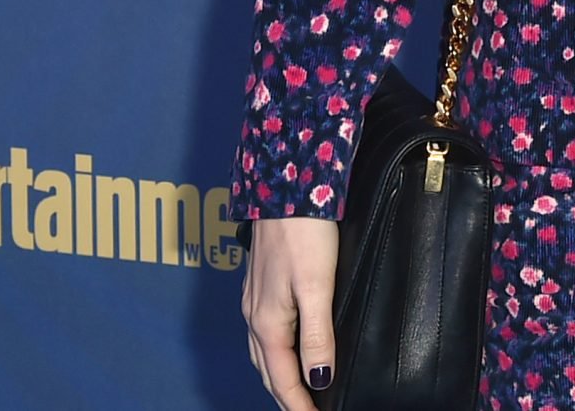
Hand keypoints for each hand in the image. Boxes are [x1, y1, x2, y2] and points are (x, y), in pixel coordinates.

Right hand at [243, 215, 339, 410]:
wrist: (284, 186)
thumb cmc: (303, 231)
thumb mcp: (316, 286)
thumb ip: (318, 335)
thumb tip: (320, 380)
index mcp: (267, 322)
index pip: (283, 379)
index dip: (299, 405)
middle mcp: (255, 315)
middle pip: (269, 371)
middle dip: (287, 397)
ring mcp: (255, 299)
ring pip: (265, 352)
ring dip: (279, 377)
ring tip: (299, 393)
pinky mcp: (262, 283)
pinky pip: (265, 332)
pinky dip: (276, 352)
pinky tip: (288, 347)